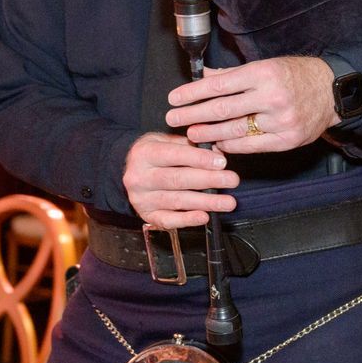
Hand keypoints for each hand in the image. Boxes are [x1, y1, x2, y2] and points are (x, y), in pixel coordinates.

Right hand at [122, 133, 238, 228]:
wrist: (129, 171)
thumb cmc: (155, 154)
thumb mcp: (166, 141)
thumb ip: (190, 146)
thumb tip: (218, 153)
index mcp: (143, 153)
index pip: (174, 155)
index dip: (199, 159)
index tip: (222, 162)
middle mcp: (138, 177)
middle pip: (177, 179)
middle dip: (208, 180)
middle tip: (232, 180)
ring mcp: (141, 199)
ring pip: (177, 201)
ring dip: (205, 202)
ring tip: (228, 202)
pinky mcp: (146, 216)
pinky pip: (168, 220)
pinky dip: (187, 220)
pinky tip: (204, 216)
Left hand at [163, 56, 336, 153]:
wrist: (332, 91)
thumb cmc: (295, 75)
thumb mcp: (266, 66)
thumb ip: (233, 75)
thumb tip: (203, 77)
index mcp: (263, 73)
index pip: (219, 85)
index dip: (193, 93)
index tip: (174, 98)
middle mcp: (271, 96)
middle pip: (222, 109)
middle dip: (193, 115)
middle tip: (173, 119)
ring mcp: (280, 120)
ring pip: (235, 130)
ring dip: (208, 133)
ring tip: (191, 135)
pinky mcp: (287, 139)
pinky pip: (251, 145)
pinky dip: (231, 145)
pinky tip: (217, 144)